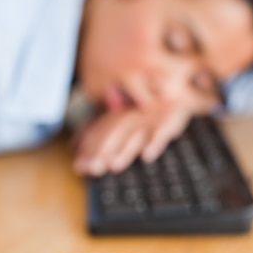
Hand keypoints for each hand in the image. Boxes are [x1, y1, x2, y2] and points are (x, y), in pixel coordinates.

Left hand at [72, 108, 191, 175]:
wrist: (178, 83)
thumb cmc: (146, 104)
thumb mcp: (121, 114)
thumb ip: (96, 128)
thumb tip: (73, 144)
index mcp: (117, 114)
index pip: (99, 133)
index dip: (88, 150)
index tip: (79, 167)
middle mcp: (131, 115)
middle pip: (114, 136)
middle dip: (103, 153)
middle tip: (93, 169)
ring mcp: (151, 117)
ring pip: (136, 135)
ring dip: (126, 151)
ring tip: (115, 165)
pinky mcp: (171, 118)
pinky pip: (163, 132)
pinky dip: (155, 143)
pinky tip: (148, 156)